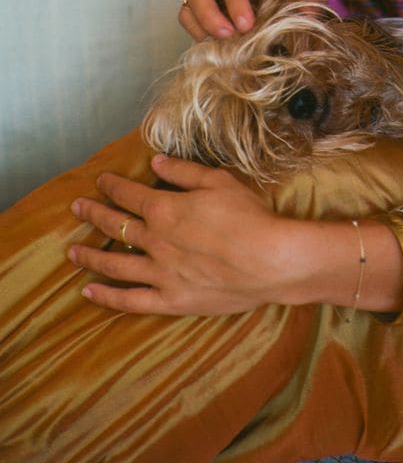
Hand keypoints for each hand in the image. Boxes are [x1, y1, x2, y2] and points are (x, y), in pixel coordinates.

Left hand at [68, 155, 298, 315]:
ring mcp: (160, 274)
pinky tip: (89, 291)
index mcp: (166, 209)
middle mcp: (155, 241)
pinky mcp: (170, 300)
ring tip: (72, 253)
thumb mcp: (220, 182)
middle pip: (116, 225)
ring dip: (90, 256)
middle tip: (77, 208)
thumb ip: (184, 172)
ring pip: (114, 264)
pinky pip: (130, 300)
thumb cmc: (249, 216)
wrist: (270, 260)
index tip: (101, 180)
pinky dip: (107, 296)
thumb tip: (156, 161)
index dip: (112, 185)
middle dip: (94, 214)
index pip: (129, 194)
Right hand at [179, 0, 325, 39]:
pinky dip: (196, 33)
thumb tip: (308, 16)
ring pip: (189, 3)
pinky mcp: (202, 9)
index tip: (246, 26)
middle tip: (228, 36)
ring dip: (200, 25)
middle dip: (209, 14)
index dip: (235, 2)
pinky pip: (187, 18)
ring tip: (220, 44)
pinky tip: (215, 47)